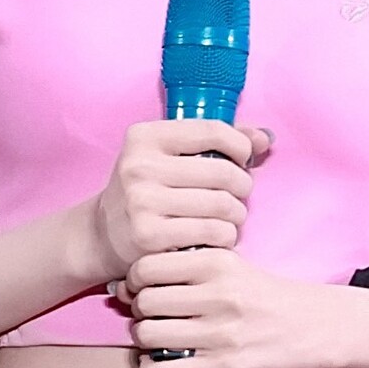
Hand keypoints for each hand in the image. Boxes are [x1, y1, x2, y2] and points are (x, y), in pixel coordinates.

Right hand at [91, 119, 272, 282]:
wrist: (104, 233)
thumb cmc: (148, 188)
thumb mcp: (170, 154)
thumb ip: (217, 141)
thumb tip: (264, 138)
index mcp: (145, 137)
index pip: (214, 131)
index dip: (241, 146)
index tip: (242, 159)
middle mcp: (140, 166)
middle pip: (223, 173)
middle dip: (243, 186)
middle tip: (238, 195)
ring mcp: (142, 202)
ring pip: (223, 206)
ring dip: (237, 214)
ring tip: (230, 216)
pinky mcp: (149, 236)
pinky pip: (212, 234)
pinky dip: (226, 236)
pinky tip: (217, 236)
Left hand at [110, 248, 336, 367]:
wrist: (311, 324)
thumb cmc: (263, 293)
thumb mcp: (230, 263)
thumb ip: (185, 266)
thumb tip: (125, 281)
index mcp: (217, 262)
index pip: (147, 267)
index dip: (134, 279)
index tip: (139, 287)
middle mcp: (218, 294)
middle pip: (145, 302)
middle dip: (138, 310)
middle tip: (147, 314)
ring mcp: (222, 333)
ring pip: (150, 336)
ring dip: (144, 340)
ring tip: (156, 338)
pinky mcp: (226, 367)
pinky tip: (157, 364)